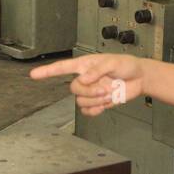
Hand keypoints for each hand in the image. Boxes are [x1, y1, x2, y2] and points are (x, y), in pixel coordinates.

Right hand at [30, 53, 145, 115]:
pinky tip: (105, 105)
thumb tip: (84, 78)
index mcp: (85, 65)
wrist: (139, 79)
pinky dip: (96, 110)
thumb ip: (97, 70)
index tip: (34, 74)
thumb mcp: (113, 62)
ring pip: (81, 101)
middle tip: (106, 88)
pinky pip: (87, 111)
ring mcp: (91, 91)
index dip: (47, 71)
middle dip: (90, 91)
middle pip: (74, 89)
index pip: (62, 68)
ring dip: (97, 100)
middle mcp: (85, 78)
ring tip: (111, 93)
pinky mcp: (98, 102)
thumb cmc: (127, 65)